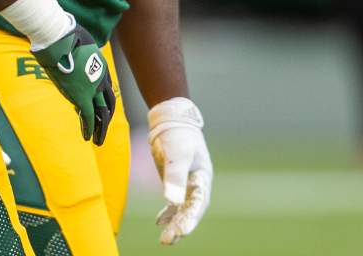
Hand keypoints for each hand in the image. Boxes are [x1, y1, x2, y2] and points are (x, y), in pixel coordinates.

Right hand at [31, 22, 116, 143]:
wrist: (60, 38)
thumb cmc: (65, 34)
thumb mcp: (78, 41)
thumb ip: (77, 50)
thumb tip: (68, 48)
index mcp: (101, 67)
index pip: (106, 90)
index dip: (104, 102)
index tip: (100, 111)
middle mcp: (100, 80)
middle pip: (108, 105)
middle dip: (105, 120)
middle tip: (102, 131)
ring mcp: (92, 88)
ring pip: (101, 114)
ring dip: (100, 129)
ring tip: (98, 141)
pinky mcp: (81, 96)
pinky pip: (88, 116)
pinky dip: (89, 128)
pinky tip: (87, 137)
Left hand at [148, 97, 211, 244]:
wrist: (172, 121)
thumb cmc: (178, 136)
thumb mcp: (177, 155)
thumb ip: (175, 177)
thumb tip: (172, 201)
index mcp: (202, 179)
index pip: (197, 204)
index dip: (190, 219)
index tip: (181, 231)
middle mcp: (196, 184)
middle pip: (190, 210)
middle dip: (181, 226)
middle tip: (169, 241)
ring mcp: (185, 184)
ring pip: (181, 209)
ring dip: (174, 223)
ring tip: (165, 240)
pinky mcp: (174, 181)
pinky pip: (173, 202)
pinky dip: (168, 212)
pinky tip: (159, 223)